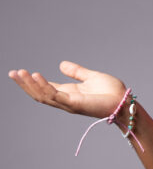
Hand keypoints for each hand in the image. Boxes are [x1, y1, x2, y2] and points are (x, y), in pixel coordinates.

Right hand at [8, 61, 126, 118]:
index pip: (44, 88)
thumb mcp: (90, 77)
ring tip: (21, 73)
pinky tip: (36, 76)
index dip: (31, 81)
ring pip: (43, 96)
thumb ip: (76, 72)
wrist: (124, 102)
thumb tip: (61, 64)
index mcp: (68, 94)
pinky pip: (55, 96)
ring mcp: (69, 103)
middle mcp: (66, 100)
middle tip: (12, 73)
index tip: (18, 72)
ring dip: (30, 84)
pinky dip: (44, 86)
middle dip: (25, 84)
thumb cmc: (111, 92)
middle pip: (39, 94)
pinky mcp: (75, 104)